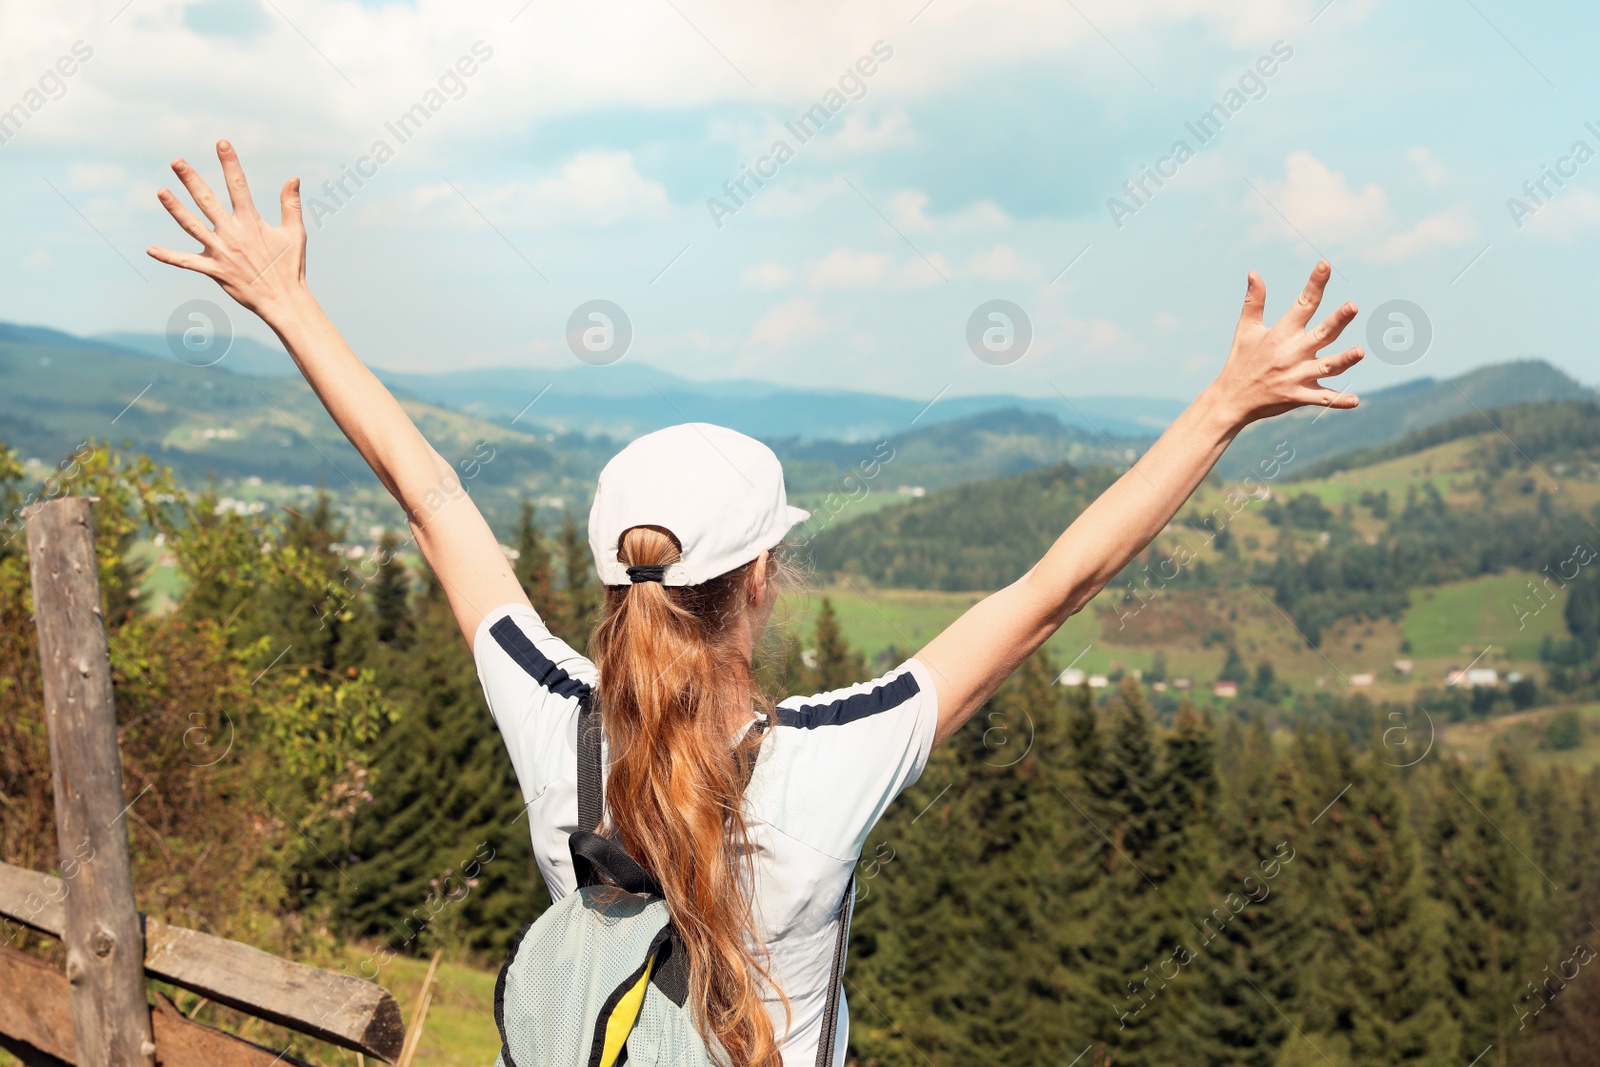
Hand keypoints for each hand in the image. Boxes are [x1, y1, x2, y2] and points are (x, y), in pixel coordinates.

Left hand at [147, 141, 307, 320]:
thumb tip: (293, 179)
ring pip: (192, 226)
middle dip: (191, 180)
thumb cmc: (290, 267)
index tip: (221, 143)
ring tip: (160, 192)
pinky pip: (187, 262)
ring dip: (175, 209)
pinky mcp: (214, 271)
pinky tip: (150, 249)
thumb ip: (291, 205)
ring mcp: (221, 252)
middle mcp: (233, 234)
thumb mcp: (295, 233)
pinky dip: (169, 257)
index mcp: (252, 222)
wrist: (284, 301)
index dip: (230, 163)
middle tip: (176, 161)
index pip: (238, 186)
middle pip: (207, 201)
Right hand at [1211, 261, 1362, 425]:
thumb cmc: (1241, 361)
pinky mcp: (1298, 396)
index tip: (1325, 264)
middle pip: (1321, 334)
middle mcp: (1292, 353)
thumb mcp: (1246, 329)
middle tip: (1352, 306)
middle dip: (1337, 321)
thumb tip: (1254, 273)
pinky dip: (1338, 401)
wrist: (1231, 399)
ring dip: (1343, 361)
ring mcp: (1296, 376)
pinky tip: (1355, 401)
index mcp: (1281, 334)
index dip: (1315, 284)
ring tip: (1360, 352)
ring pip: (1326, 367)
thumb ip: (1254, 301)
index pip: (1303, 304)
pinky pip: (1321, 398)